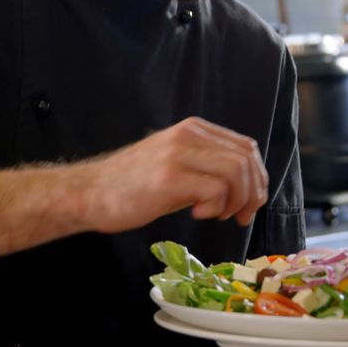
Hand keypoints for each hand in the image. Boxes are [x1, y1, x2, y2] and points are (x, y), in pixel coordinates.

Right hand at [74, 117, 267, 231]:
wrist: (90, 193)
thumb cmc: (131, 186)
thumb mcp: (174, 164)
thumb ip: (205, 166)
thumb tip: (245, 185)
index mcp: (192, 130)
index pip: (245, 147)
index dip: (257, 178)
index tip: (250, 203)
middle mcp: (187, 135)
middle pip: (246, 159)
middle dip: (253, 194)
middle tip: (240, 216)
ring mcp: (177, 154)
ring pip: (236, 172)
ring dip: (237, 201)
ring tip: (219, 216)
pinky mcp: (169, 177)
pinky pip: (215, 190)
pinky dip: (215, 208)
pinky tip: (197, 214)